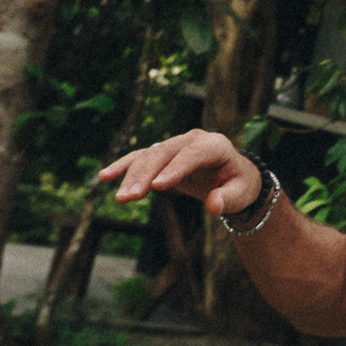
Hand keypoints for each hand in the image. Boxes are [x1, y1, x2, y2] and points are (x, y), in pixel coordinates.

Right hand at [99, 130, 261, 217]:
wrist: (234, 175)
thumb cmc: (239, 185)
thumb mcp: (241, 194)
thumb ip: (227, 199)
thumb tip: (213, 206)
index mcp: (215, 145)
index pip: (191, 155)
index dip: (174, 169)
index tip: (157, 187)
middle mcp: (192, 139)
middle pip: (164, 154)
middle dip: (145, 175)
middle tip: (129, 198)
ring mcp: (175, 144)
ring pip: (149, 156)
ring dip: (132, 176)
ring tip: (121, 199)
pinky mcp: (163, 154)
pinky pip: (140, 158)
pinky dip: (123, 166)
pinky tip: (105, 176)